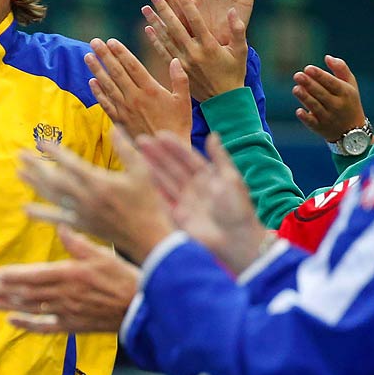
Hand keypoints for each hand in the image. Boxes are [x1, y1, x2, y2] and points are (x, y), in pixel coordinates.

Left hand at [0, 226, 138, 333]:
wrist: (140, 309)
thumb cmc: (124, 278)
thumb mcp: (103, 255)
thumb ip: (78, 243)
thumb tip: (61, 225)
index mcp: (70, 274)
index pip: (34, 275)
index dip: (13, 276)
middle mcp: (64, 295)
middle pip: (27, 293)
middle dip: (4, 291)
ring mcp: (66, 312)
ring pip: (31, 309)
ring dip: (8, 305)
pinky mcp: (72, 325)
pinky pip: (45, 327)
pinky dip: (27, 325)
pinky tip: (12, 321)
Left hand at [16, 127, 175, 262]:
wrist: (148, 235)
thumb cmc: (149, 201)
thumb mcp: (143, 171)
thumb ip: (126, 149)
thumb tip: (113, 128)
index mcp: (100, 182)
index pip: (70, 163)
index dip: (54, 152)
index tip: (40, 142)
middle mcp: (87, 198)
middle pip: (55, 180)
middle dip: (36, 166)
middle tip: (20, 155)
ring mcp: (82, 213)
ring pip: (53, 197)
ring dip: (35, 184)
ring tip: (19, 172)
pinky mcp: (82, 225)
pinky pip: (57, 218)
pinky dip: (41, 214)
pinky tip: (26, 209)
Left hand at [86, 37, 191, 142]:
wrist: (164, 150)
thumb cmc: (178, 125)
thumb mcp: (183, 101)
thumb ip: (180, 79)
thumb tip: (175, 60)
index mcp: (151, 89)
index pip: (132, 66)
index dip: (121, 52)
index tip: (111, 41)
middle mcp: (135, 97)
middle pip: (116, 72)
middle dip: (104, 56)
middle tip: (94, 42)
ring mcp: (125, 109)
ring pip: (108, 86)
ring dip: (97, 70)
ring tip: (87, 57)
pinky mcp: (120, 120)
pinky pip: (106, 104)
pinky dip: (98, 92)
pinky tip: (91, 81)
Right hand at [137, 133, 269, 274]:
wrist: (235, 240)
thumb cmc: (238, 209)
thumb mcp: (231, 179)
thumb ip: (220, 157)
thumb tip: (213, 135)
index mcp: (209, 177)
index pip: (187, 158)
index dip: (174, 147)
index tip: (159, 135)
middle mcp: (194, 188)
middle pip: (172, 167)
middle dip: (156, 154)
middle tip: (140, 140)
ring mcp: (184, 202)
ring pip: (164, 181)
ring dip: (150, 168)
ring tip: (135, 154)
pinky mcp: (176, 216)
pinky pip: (161, 199)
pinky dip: (151, 189)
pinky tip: (139, 177)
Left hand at [142, 0, 247, 102]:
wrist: (223, 100)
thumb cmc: (235, 73)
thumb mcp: (241, 51)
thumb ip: (238, 30)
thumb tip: (232, 11)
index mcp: (209, 46)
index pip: (196, 21)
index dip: (186, 5)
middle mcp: (194, 53)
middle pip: (176, 27)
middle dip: (164, 10)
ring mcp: (184, 62)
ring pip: (166, 39)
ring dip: (155, 22)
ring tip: (145, 8)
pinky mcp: (178, 70)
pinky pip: (164, 52)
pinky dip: (156, 40)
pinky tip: (148, 28)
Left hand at [293, 56, 368, 141]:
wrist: (352, 130)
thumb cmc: (348, 101)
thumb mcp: (350, 84)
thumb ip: (341, 69)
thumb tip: (327, 57)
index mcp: (345, 93)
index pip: (332, 83)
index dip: (320, 75)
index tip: (308, 68)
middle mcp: (337, 105)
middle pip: (322, 94)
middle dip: (309, 84)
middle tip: (297, 75)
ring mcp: (329, 118)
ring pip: (316, 107)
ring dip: (305, 98)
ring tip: (296, 88)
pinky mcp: (320, 128)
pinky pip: (312, 123)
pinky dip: (306, 118)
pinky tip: (298, 111)